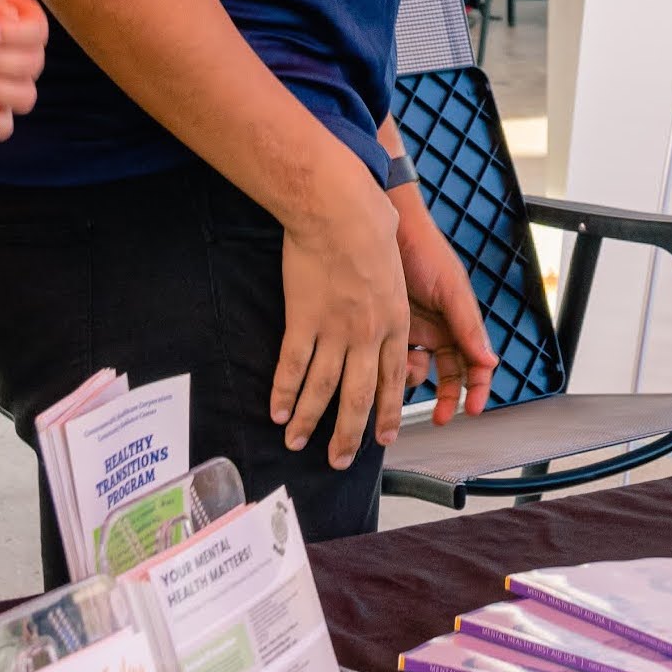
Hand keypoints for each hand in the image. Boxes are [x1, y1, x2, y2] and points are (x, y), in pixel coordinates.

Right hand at [273, 157, 416, 464]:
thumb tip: (390, 288)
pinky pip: (292, 366)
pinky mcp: (303, 320)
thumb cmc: (369, 224)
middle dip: (348, 435)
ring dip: (310, 422)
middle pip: (358, 397)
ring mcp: (335, 330)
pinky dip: (284, 392)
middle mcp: (368, 335)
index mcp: (395, 322)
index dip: (385, 414)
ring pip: (323, 390)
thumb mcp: (395, 263)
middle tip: (339, 460)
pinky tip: (277, 411)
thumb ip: (393, 289)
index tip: (382, 438)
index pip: (391, 381)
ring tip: (296, 443)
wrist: (339, 211)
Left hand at [394, 190, 496, 426]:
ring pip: (417, 371)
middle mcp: (438, 330)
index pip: (475, 363)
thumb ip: (468, 326)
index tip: (474, 408)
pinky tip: (385, 361)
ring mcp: (412, 331)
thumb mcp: (451, 289)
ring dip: (414, 379)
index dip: (478, 388)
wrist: (385, 230)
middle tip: (440, 417)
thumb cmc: (424, 251)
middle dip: (447, 397)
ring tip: (407, 369)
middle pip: (448, 375)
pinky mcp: (385, 329)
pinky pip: (389, 360)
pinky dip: (389, 367)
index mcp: (460, 322)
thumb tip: (489, 361)